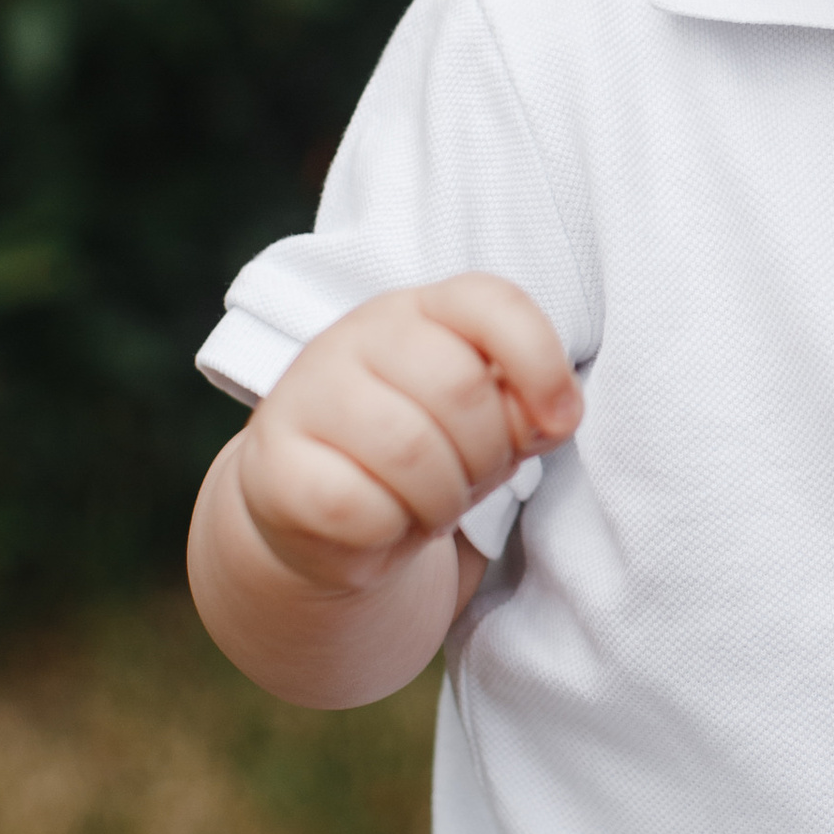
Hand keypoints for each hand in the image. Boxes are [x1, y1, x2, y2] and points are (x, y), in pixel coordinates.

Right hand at [231, 275, 580, 592]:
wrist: (319, 514)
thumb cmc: (420, 452)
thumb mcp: (484, 419)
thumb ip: (526, 404)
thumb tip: (556, 415)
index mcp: (415, 310)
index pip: (491, 302)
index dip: (541, 363)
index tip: (559, 420)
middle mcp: (354, 337)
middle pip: (460, 388)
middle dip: (488, 454)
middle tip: (472, 478)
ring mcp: (306, 396)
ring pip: (411, 450)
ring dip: (443, 500)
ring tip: (432, 506)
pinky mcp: (274, 466)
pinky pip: (359, 507)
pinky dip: (391, 531)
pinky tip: (385, 524)